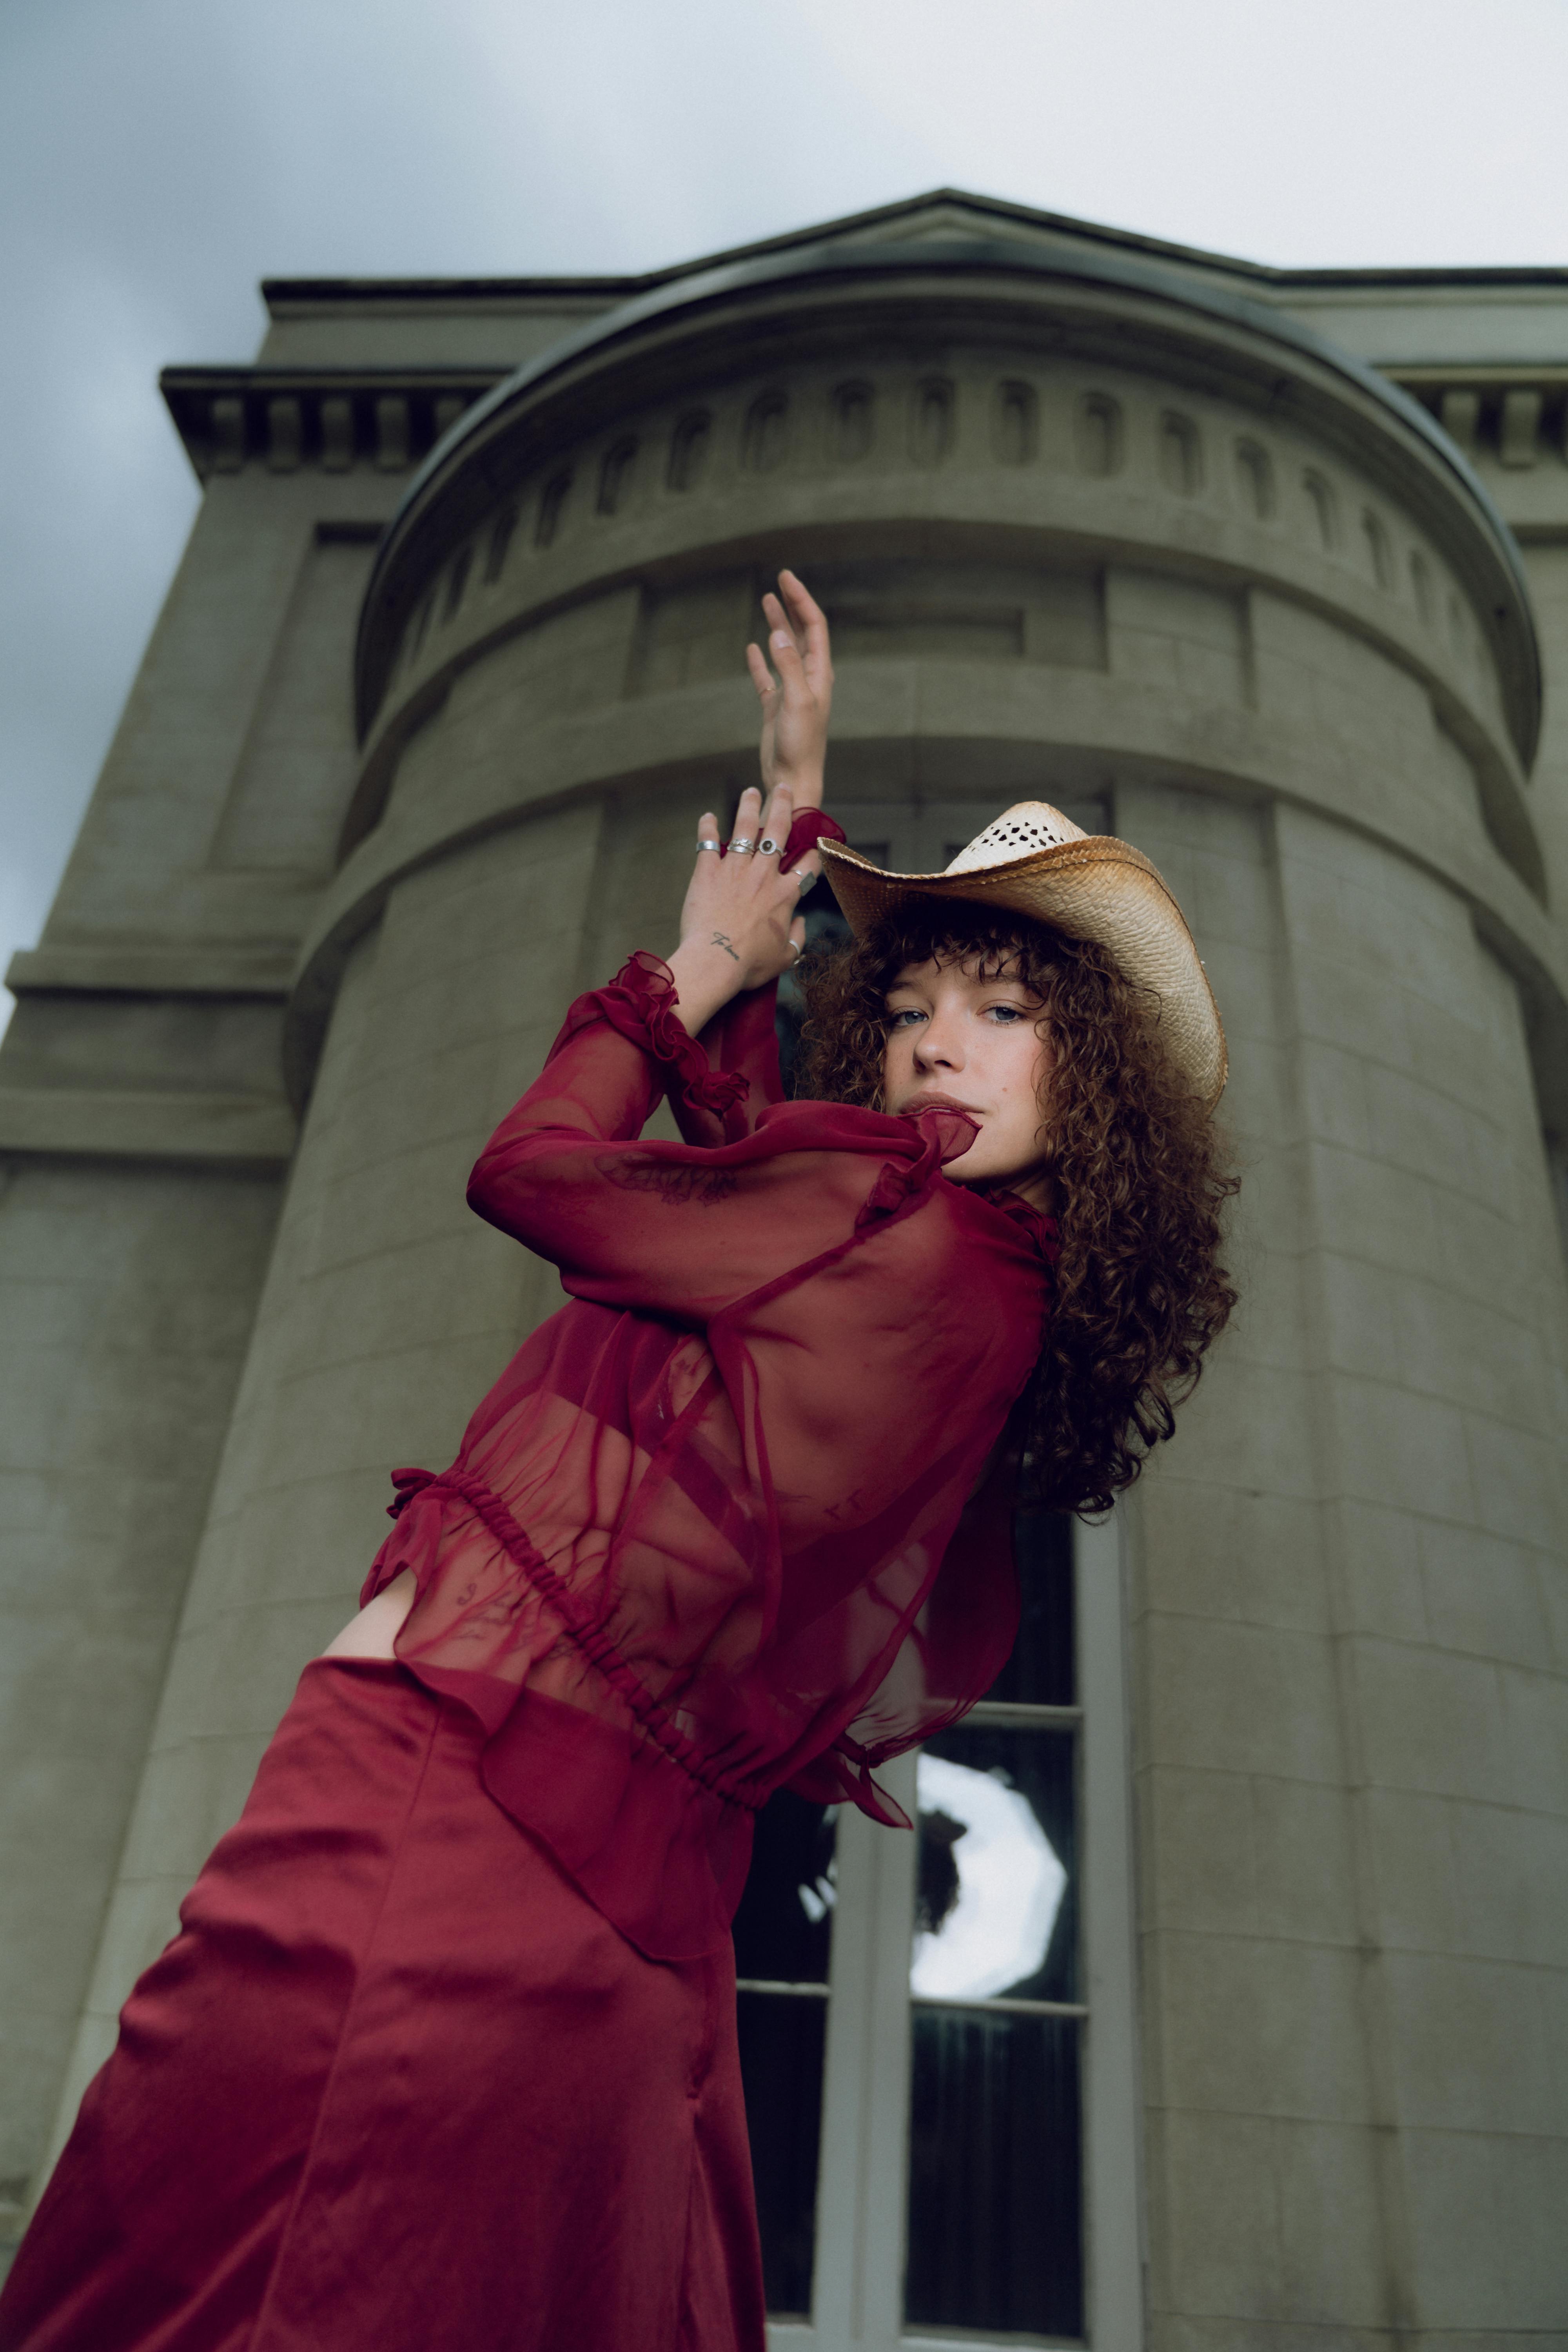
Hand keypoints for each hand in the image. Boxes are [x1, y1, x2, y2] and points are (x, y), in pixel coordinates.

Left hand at [667, 781, 823, 1034]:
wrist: (714, 961)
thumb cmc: (749, 964)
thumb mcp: (785, 957)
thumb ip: (798, 937)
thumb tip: (800, 922)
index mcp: (785, 895)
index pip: (808, 865)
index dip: (815, 852)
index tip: (816, 844)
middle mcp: (764, 875)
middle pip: (778, 831)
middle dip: (783, 807)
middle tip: (784, 789)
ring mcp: (735, 870)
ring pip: (744, 828)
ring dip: (749, 807)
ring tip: (751, 791)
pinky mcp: (707, 872)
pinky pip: (707, 843)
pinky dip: (707, 828)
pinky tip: (707, 817)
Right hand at [746, 570, 831, 808]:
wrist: (793, 779)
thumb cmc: (801, 745)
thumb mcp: (797, 701)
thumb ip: (788, 666)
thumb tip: (778, 633)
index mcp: (819, 673)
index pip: (813, 626)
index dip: (801, 600)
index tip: (786, 577)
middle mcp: (807, 678)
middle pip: (800, 632)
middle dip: (791, 605)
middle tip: (779, 580)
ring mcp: (791, 691)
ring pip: (783, 649)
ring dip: (777, 625)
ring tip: (766, 600)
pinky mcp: (775, 706)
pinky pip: (767, 677)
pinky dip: (759, 661)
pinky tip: (752, 647)